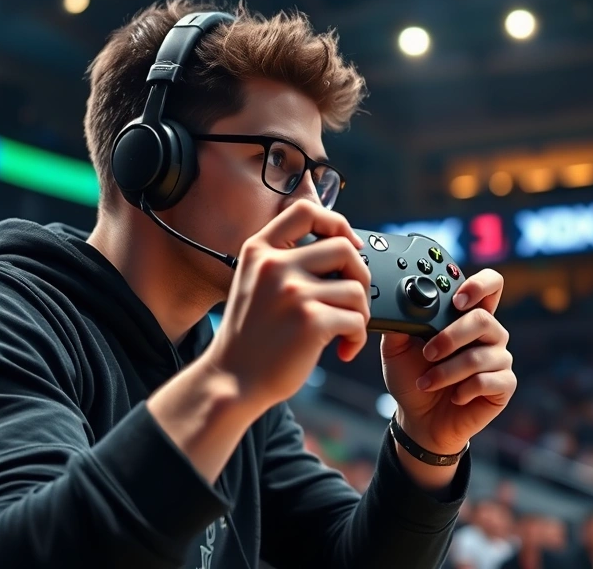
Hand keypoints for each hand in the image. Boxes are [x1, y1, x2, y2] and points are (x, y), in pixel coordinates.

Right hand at [204, 200, 370, 409]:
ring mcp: (292, 292)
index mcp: (259, 251)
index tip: (350, 244)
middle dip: (360, 276)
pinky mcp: (310, 321)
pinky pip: (356, 319)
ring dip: (360, 314)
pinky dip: (357, 337)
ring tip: (344, 331)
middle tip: (353, 301)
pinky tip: (343, 349)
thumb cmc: (249, 338)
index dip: (337, 223)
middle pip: (344, 248)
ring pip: (356, 289)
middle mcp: (274, 266)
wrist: (232, 381)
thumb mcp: (254, 284)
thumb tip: (342, 248)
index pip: (306, 211)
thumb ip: (285, 261)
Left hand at [381, 269, 515, 454]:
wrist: (419, 419)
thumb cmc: (412, 378)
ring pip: (481, 355)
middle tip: (428, 353)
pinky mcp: (504, 385)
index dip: (480, 285)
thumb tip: (400, 303)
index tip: (457, 299)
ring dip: (447, 371)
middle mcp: (489, 333)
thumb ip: (401, 322)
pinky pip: (488, 380)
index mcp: (467, 316)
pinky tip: (454, 396)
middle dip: (451, 336)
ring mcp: (499, 358)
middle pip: (483, 319)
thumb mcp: (396, 348)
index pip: (490, 285)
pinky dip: (464, 390)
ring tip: (426, 383)